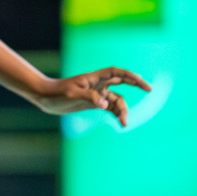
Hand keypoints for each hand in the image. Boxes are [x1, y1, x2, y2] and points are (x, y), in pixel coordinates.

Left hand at [32, 67, 150, 126]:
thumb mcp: (72, 94)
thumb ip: (90, 97)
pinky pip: (110, 108)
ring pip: (117, 99)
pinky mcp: (94, 104)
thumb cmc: (57, 93)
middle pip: (122, 82)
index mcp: (95, 78)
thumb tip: (105, 104)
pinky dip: (117, 114)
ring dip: (123, 109)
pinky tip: (121, 122)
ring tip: (124, 122)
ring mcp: (97, 94)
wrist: (46, 98)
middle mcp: (98, 85)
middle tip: (150, 89)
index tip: (141, 80)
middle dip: (136, 85)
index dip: (130, 75)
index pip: (116, 73)